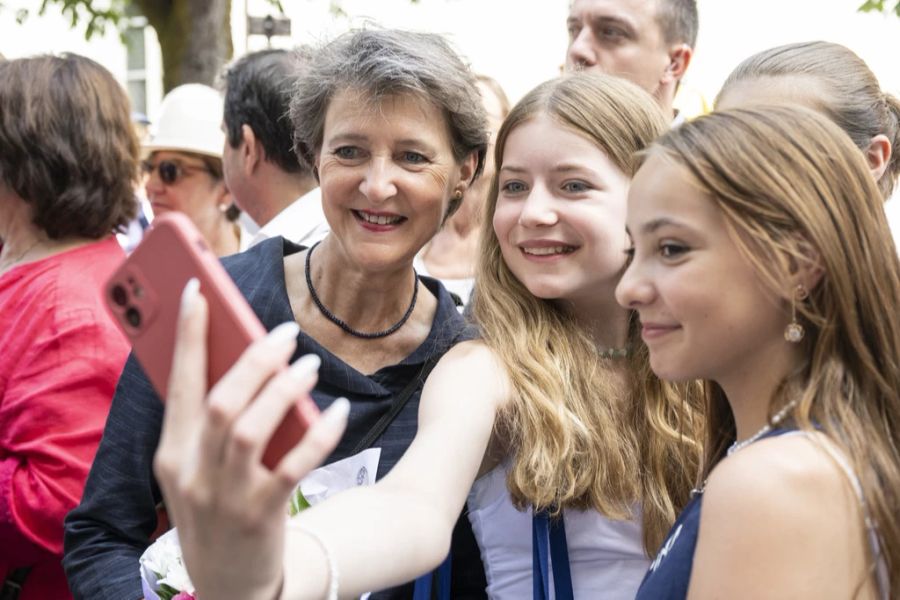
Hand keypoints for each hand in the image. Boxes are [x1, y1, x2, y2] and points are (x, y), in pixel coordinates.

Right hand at [154, 279, 347, 599]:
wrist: (230, 588)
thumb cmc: (217, 513)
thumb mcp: (197, 470)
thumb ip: (211, 423)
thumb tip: (246, 361)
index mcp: (170, 453)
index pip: (177, 383)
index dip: (187, 335)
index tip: (198, 290)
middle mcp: (190, 472)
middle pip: (220, 401)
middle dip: (252, 359)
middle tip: (285, 332)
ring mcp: (224, 496)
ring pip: (250, 428)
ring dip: (282, 389)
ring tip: (309, 363)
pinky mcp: (259, 516)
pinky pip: (292, 466)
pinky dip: (317, 435)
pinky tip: (338, 411)